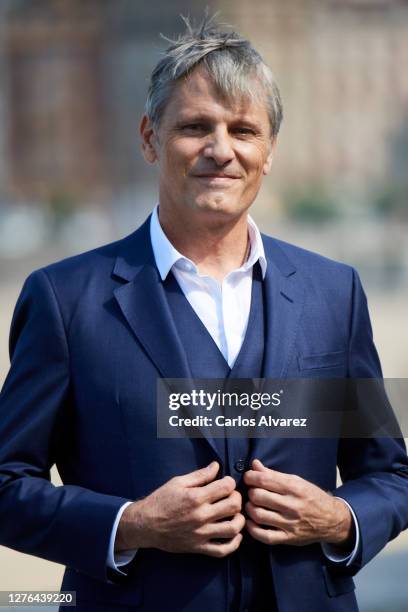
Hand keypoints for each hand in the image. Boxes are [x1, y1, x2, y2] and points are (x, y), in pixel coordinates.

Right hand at [115, 461, 243, 556]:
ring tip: (234, 514)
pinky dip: (234, 543)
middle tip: (231, 496)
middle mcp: (201, 516)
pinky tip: (235, 534)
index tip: (226, 482)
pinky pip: (222, 550)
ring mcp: (201, 534)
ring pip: (233, 528)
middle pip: (234, 506)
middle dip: (237, 497)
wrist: (145, 525)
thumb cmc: (161, 500)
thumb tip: (216, 466)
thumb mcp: (178, 482)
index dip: (230, 482)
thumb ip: (200, 475)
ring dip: (239, 519)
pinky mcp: (199, 547)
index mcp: (196, 497)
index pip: (226, 487)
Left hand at [243, 459, 352, 546]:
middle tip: (252, 492)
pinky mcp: (289, 538)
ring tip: (251, 505)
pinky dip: (253, 529)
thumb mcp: (297, 481)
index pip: (265, 480)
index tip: (249, 477)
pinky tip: (250, 522)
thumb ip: (274, 474)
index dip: (251, 477)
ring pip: (259, 515)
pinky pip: (265, 536)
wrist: (332, 520)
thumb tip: (254, 464)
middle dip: (250, 492)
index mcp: (294, 488)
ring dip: (249, 509)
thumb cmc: (312, 497)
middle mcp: (292, 505)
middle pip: (259, 497)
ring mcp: (290, 523)